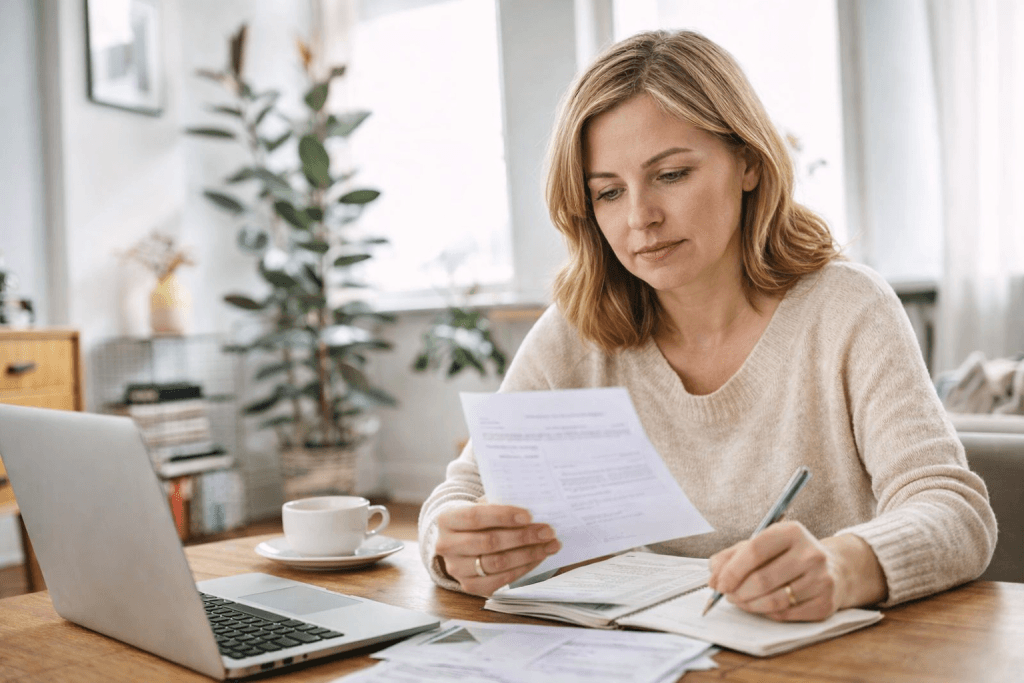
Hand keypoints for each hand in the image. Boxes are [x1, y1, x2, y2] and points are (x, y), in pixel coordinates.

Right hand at [435, 502, 560, 595]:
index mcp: (446, 520)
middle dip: (523, 537)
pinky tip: (538, 557)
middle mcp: (447, 546)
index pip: (475, 517)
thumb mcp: (481, 505)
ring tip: (549, 545)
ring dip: (528, 554)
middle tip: (547, 531)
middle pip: (489, 542)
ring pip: (497, 563)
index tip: (529, 515)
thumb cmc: (477, 519)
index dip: (503, 516)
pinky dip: (523, 568)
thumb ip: (500, 505)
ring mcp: (457, 569)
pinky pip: (501, 580)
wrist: (460, 540)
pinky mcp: (470, 586)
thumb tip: (532, 512)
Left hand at [707, 521, 885, 621]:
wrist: (834, 569)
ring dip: (749, 605)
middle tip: (727, 595)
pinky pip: (785, 614)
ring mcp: (821, 579)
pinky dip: (767, 613)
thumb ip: (732, 555)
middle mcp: (810, 553)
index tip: (718, 583)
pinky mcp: (826, 603)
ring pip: (772, 600)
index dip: (731, 570)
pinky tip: (761, 606)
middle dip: (737, 591)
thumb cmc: (788, 556)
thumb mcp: (762, 545)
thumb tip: (712, 575)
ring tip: (740, 601)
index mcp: (791, 532)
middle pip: (761, 579)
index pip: (754, 551)